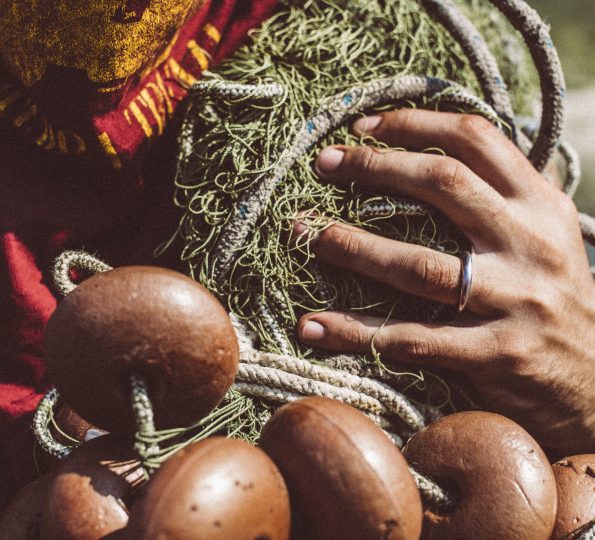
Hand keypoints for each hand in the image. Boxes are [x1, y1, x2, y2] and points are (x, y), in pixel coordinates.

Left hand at [295, 109, 594, 455]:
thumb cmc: (559, 298)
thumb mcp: (552, 234)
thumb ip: (515, 192)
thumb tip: (468, 145)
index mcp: (541, 206)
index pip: (476, 141)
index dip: (415, 125)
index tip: (364, 126)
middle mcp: (530, 244)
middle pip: (443, 186)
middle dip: (376, 168)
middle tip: (323, 164)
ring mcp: (516, 300)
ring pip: (420, 266)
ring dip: (356, 247)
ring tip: (310, 236)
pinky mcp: (496, 354)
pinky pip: (413, 340)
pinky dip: (357, 332)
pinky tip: (313, 326)